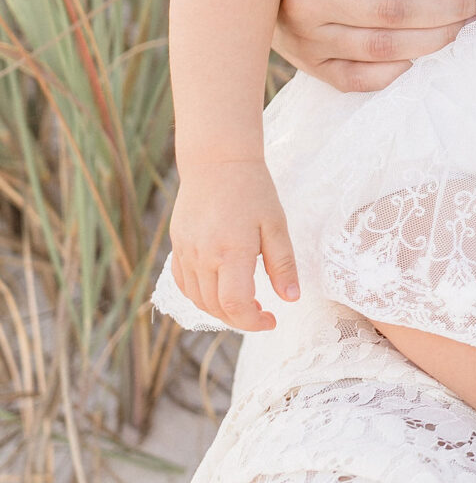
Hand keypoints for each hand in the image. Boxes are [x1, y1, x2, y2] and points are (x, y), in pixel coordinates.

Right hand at [168, 160, 299, 331]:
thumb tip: (291, 299)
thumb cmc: (252, 190)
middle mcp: (203, 255)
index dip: (253, 322)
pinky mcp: (177, 246)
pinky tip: (219, 290)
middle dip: (240, 319)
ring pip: (197, 299)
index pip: (235, 304)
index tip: (271, 319)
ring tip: (244, 302)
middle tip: (262, 313)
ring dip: (220, 310)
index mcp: (231, 251)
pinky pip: (184, 284)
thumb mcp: (276, 225)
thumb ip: (283, 264)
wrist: (217, 161)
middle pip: (215, 307)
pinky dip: (200, 296)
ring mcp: (186, 252)